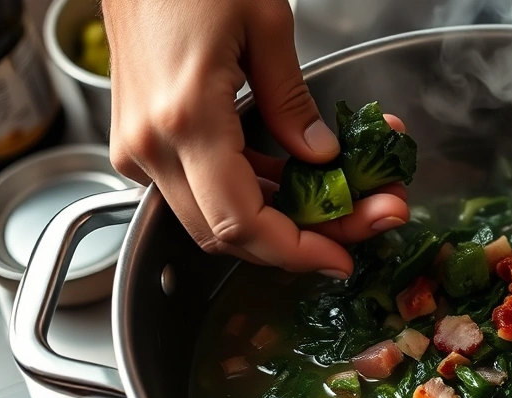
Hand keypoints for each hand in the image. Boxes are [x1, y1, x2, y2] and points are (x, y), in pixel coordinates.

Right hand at [103, 0, 408, 278]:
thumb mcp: (264, 26)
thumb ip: (294, 103)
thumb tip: (323, 157)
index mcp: (184, 120)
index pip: (243, 222)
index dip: (296, 251)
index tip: (341, 258)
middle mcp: (152, 146)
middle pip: (232, 233)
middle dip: (306, 239)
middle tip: (368, 220)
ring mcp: (142, 146)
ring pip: (219, 218)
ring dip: (288, 217)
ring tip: (354, 196)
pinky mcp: (146, 139)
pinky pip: (205, 188)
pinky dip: (258, 192)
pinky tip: (304, 180)